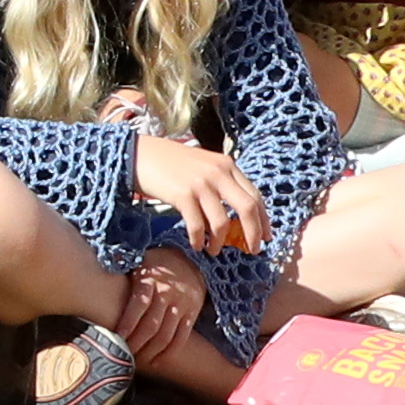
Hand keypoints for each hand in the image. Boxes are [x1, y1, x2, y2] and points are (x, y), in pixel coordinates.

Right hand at [131, 131, 270, 253]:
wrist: (138, 154)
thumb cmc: (170, 163)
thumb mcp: (202, 166)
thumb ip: (221, 183)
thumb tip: (235, 218)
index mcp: (226, 165)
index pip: (254, 195)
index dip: (263, 219)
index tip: (266, 237)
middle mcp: (217, 172)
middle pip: (247, 209)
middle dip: (253, 234)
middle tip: (253, 250)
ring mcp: (200, 184)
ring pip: (222, 222)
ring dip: (220, 242)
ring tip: (215, 251)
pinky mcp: (182, 195)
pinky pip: (198, 226)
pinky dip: (199, 240)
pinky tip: (197, 246)